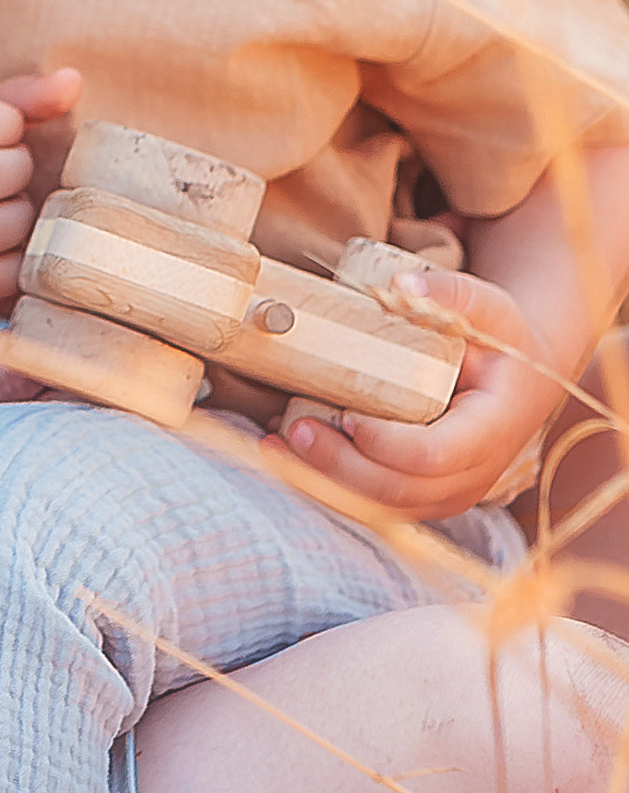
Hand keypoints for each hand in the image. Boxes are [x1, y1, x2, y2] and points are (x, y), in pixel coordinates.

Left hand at [265, 266, 564, 519]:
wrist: (518, 382)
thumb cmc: (499, 340)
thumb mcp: (487, 308)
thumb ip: (449, 293)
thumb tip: (400, 283)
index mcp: (493, 429)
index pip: (435, 454)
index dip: (387, 444)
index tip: (348, 415)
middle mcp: (474, 474)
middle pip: (401, 490)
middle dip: (341, 466)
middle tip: (295, 431)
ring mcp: (448, 492)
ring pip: (384, 508)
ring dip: (325, 483)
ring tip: (275, 445)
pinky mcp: (423, 496)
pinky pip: (375, 505)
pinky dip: (329, 485)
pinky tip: (290, 454)